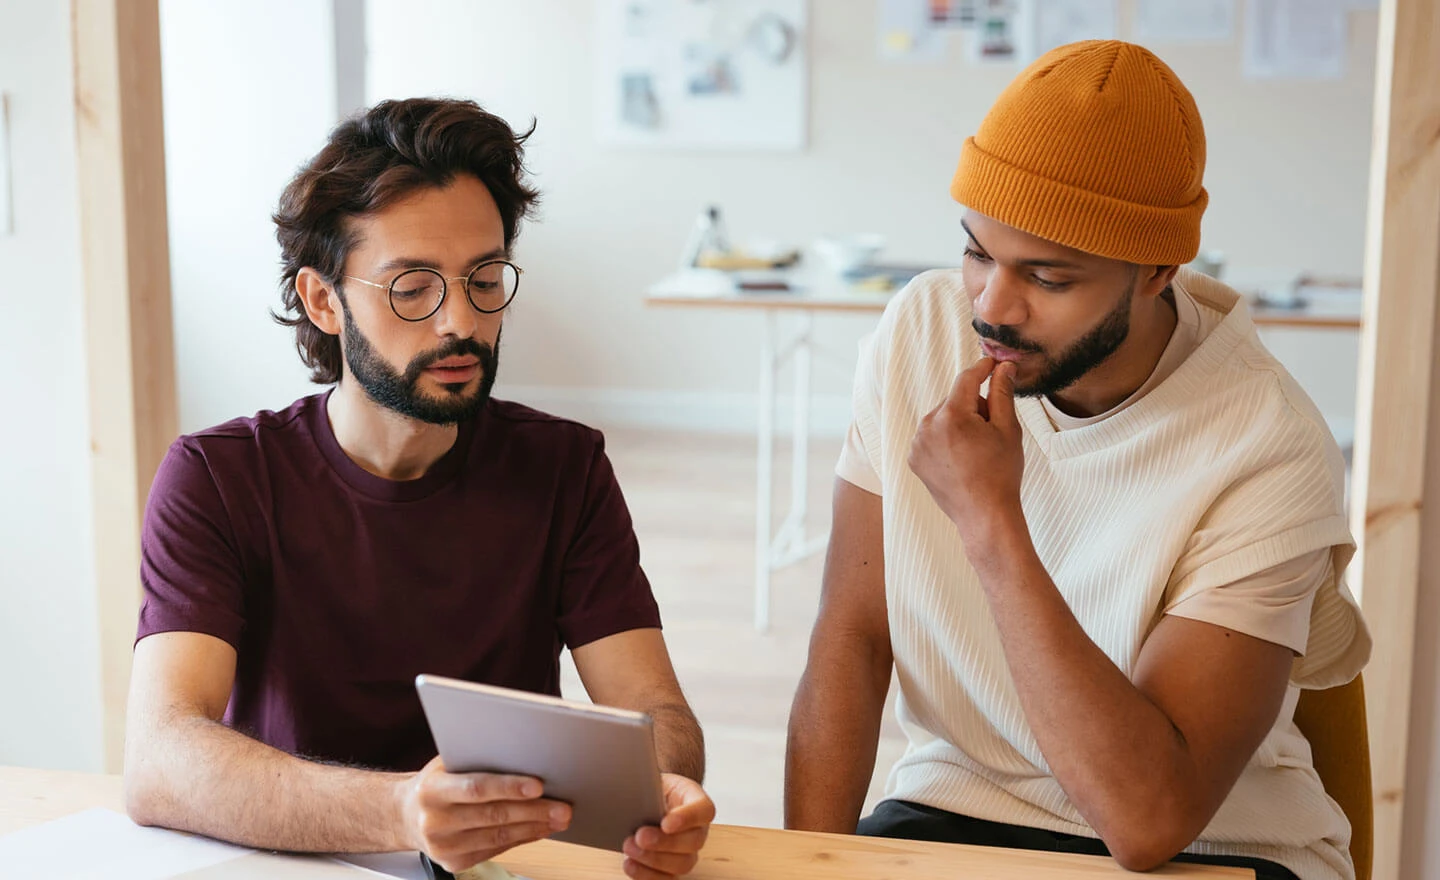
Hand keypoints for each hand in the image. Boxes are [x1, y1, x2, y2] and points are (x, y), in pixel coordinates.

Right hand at [398, 756, 570, 872]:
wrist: (406, 815)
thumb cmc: (436, 783)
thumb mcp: (447, 763)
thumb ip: (478, 760)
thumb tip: (526, 755)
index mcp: (432, 790)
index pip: (476, 788)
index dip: (509, 787)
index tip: (538, 785)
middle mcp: (435, 820)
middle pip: (493, 815)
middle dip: (533, 811)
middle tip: (563, 806)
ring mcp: (443, 846)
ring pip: (498, 837)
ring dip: (534, 827)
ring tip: (559, 817)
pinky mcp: (454, 863)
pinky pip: (496, 850)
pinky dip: (522, 838)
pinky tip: (540, 829)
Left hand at [621, 773, 714, 878]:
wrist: (648, 801)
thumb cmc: (653, 789)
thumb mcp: (653, 777)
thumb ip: (649, 783)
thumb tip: (629, 786)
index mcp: (697, 802)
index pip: (704, 810)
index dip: (687, 818)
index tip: (666, 822)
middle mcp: (698, 829)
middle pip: (693, 841)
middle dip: (665, 843)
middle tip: (640, 836)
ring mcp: (687, 852)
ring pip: (682, 864)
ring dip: (653, 860)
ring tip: (630, 848)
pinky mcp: (672, 868)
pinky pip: (666, 879)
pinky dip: (647, 875)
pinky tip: (630, 864)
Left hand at [908, 357, 1025, 546]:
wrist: (984, 515)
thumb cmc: (1000, 474)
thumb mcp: (1007, 428)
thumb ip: (1002, 392)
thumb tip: (1003, 367)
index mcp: (952, 415)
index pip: (967, 379)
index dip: (983, 368)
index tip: (994, 364)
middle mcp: (927, 426)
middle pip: (955, 400)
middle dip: (973, 407)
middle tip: (992, 432)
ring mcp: (917, 444)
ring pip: (943, 418)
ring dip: (959, 423)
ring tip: (977, 450)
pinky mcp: (914, 458)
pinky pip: (931, 436)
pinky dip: (946, 440)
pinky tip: (962, 458)